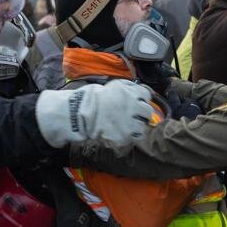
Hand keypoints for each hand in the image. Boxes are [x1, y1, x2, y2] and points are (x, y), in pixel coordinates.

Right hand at [35, 79, 154, 146]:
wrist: (79, 113)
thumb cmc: (92, 98)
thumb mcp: (112, 86)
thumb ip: (127, 87)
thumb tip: (138, 89)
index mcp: (130, 93)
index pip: (147, 96)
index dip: (142, 100)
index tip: (137, 103)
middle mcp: (133, 108)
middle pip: (148, 113)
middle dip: (142, 115)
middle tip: (134, 117)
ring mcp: (129, 124)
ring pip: (142, 128)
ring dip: (136, 128)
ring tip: (127, 127)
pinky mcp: (123, 138)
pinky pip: (132, 140)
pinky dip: (127, 138)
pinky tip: (120, 134)